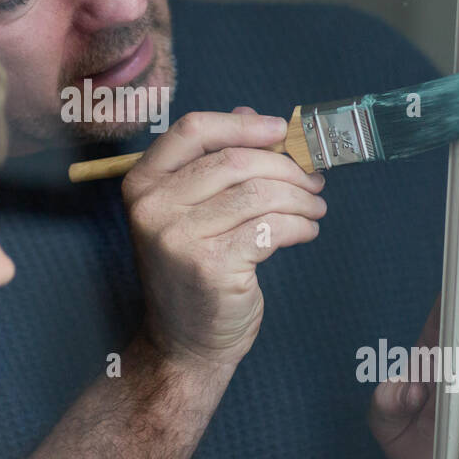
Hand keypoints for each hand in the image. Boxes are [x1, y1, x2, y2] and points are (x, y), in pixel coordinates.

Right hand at [121, 106, 325, 367]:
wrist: (184, 342)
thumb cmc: (194, 271)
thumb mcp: (192, 211)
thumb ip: (215, 161)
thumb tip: (252, 116)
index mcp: (143, 183)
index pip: (193, 129)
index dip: (242, 125)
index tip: (281, 130)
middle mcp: (153, 206)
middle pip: (235, 160)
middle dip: (286, 167)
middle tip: (313, 179)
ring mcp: (179, 237)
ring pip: (259, 194)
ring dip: (300, 197)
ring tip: (315, 207)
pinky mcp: (211, 265)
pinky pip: (270, 227)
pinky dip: (299, 225)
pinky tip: (306, 231)